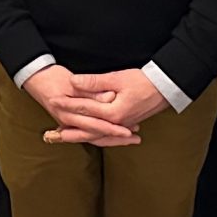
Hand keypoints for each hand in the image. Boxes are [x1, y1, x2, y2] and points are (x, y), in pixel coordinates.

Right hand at [24, 64, 126, 141]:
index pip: (95, 125)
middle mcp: (69, 122)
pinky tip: (114, 134)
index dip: (113, 128)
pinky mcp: (71, 122)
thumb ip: (91, 91)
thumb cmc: (52, 78)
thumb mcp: (71, 82)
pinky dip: (103, 134)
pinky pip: (89, 133)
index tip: (129, 131)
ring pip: (94, 136)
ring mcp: (69, 124)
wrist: (35, 77)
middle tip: (136, 138)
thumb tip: (109, 98)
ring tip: (130, 139)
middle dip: (117, 138)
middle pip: (97, 135)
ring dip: (112, 138)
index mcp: (69, 113)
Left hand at [39, 67, 168, 146]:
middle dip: (68, 130)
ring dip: (80, 137)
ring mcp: (121, 126)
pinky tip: (88, 135)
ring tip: (64, 137)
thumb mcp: (117, 78)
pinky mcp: (125, 125)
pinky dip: (95, 137)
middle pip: (87, 130)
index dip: (67, 103)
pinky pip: (106, 136)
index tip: (53, 99)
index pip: (85, 109)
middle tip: (50, 133)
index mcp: (113, 113)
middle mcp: (116, 124)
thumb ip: (94, 82)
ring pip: (97, 136)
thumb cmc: (143, 81)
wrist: (166, 88)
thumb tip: (73, 82)